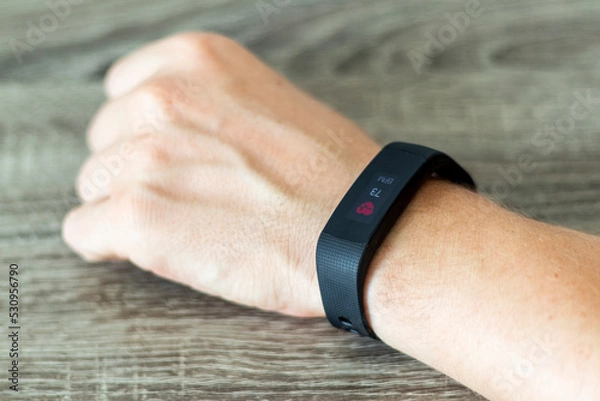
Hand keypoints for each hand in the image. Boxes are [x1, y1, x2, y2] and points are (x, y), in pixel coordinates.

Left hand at [63, 32, 380, 316]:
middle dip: (137, 172)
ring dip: (128, 210)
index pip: (124, 92)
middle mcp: (161, 97)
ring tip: (187, 227)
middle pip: (106, 142)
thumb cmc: (328, 177)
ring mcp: (144, 156)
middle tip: (190, 199)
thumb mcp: (267, 104)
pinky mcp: (137, 215)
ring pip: (93, 187)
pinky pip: (82, 232)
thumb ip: (209, 107)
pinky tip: (158, 251)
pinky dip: (109, 246)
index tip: (172, 157)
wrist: (360, 227)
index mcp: (194, 61)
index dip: (145, 133)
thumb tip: (168, 136)